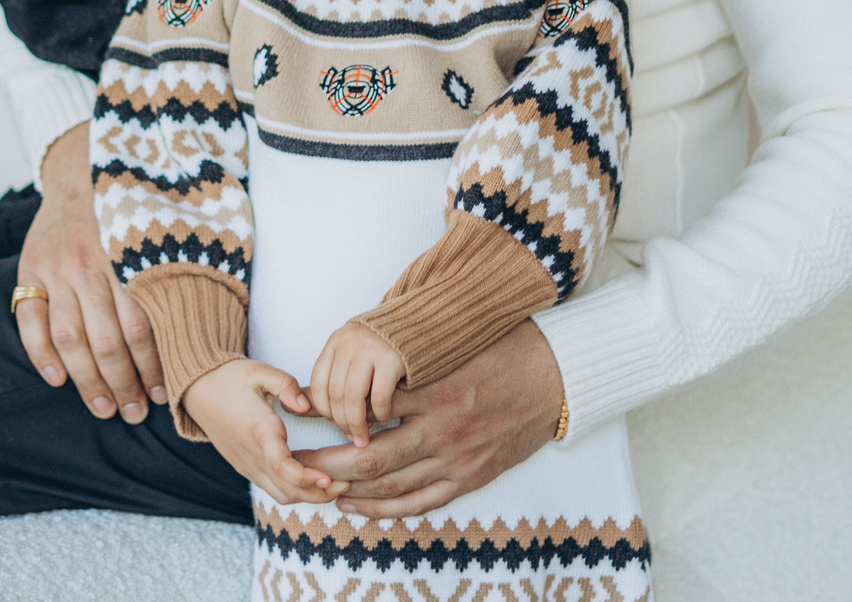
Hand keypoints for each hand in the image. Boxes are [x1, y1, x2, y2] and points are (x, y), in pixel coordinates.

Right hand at [13, 123, 163, 421]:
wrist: (82, 169)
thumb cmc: (135, 207)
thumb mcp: (163, 228)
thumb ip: (180, 269)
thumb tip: (220, 314)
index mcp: (130, 257)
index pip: (143, 327)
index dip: (155, 367)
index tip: (166, 396)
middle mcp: (90, 264)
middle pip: (106, 341)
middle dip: (123, 384)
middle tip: (135, 413)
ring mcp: (56, 268)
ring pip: (70, 338)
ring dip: (88, 381)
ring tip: (105, 408)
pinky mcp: (29, 269)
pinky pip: (29, 321)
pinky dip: (41, 355)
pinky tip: (58, 380)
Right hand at [178, 360, 337, 505]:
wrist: (198, 391)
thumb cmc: (230, 378)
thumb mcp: (259, 371)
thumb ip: (286, 385)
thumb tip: (305, 405)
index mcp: (258, 431)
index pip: (283, 467)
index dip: (308, 478)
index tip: (330, 478)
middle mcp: (252, 455)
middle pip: (287, 490)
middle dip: (319, 493)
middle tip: (347, 482)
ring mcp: (247, 465)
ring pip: (280, 494)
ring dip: (308, 495)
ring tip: (334, 483)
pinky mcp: (246, 468)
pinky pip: (272, 488)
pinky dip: (294, 490)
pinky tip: (312, 479)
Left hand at [296, 317, 562, 517]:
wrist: (559, 377)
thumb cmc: (507, 348)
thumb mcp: (456, 342)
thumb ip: (413, 354)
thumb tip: (364, 353)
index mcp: (436, 390)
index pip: (367, 409)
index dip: (331, 415)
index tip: (303, 413)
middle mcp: (443, 430)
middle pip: (368, 458)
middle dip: (325, 464)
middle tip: (292, 461)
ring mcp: (457, 459)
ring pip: (389, 486)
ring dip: (347, 490)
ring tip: (314, 486)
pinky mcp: (470, 477)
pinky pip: (419, 502)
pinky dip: (383, 509)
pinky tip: (355, 506)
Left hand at [308, 320, 406, 445]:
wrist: (419, 323)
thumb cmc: (382, 346)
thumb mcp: (353, 353)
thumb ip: (334, 377)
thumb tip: (300, 408)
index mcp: (336, 341)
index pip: (318, 383)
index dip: (323, 410)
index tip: (334, 425)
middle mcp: (350, 342)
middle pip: (334, 392)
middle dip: (340, 422)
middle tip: (351, 438)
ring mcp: (371, 348)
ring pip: (353, 397)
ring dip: (357, 423)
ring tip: (363, 437)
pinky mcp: (393, 358)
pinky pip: (379, 396)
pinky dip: (379, 413)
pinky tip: (384, 418)